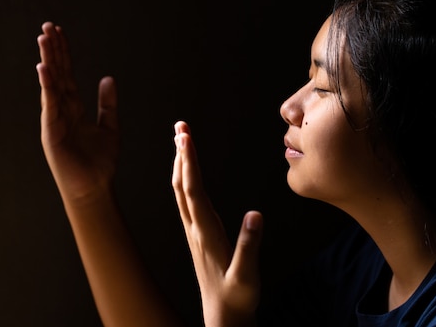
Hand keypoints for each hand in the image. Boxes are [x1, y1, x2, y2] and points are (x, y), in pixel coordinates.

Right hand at [36, 22, 118, 204]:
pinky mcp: (51, 131)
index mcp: (74, 108)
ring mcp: (54, 119)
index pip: (67, 75)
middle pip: (57, 74)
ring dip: (47, 61)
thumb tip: (107, 78)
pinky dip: (47, 86)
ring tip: (44, 38)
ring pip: (51, 84)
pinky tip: (43, 68)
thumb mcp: (109, 127)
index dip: (64, 53)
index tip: (60, 32)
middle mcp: (62, 110)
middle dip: (53, 50)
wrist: (95, 187)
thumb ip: (108, 103)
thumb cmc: (100, 161)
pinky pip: (49, 104)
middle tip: (48, 26)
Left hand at [172, 121, 262, 326]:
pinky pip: (186, 201)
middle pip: (182, 185)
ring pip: (181, 191)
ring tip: (182, 140)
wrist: (223, 317)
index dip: (189, 163)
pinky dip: (185, 179)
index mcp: (206, 234)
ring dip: (180, 164)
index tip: (186, 138)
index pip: (193, 192)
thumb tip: (255, 214)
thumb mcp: (246, 276)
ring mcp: (194, 232)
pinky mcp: (198, 235)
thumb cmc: (236, 299)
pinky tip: (187, 173)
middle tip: (180, 127)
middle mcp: (195, 229)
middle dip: (180, 154)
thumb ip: (249, 246)